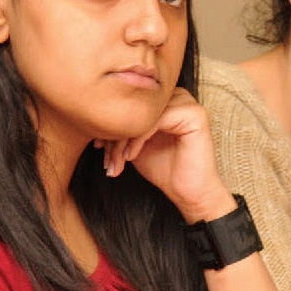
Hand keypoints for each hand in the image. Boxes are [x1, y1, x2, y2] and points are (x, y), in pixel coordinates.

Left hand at [96, 88, 233, 221]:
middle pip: (136, 107)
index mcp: (164, 102)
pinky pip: (157, 120)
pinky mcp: (195, 115)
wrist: (188, 193)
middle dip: (116, 133)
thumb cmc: (164, 170)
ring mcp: (188, 104)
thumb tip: (95, 122)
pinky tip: (132, 156)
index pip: (131, 104)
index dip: (112, 124)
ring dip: (125, 137)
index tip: (97, 146)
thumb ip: (122, 130)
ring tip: (118, 160)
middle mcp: (177, 97)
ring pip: (144, 114)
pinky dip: (139, 138)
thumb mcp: (134, 145)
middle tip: (105, 157)